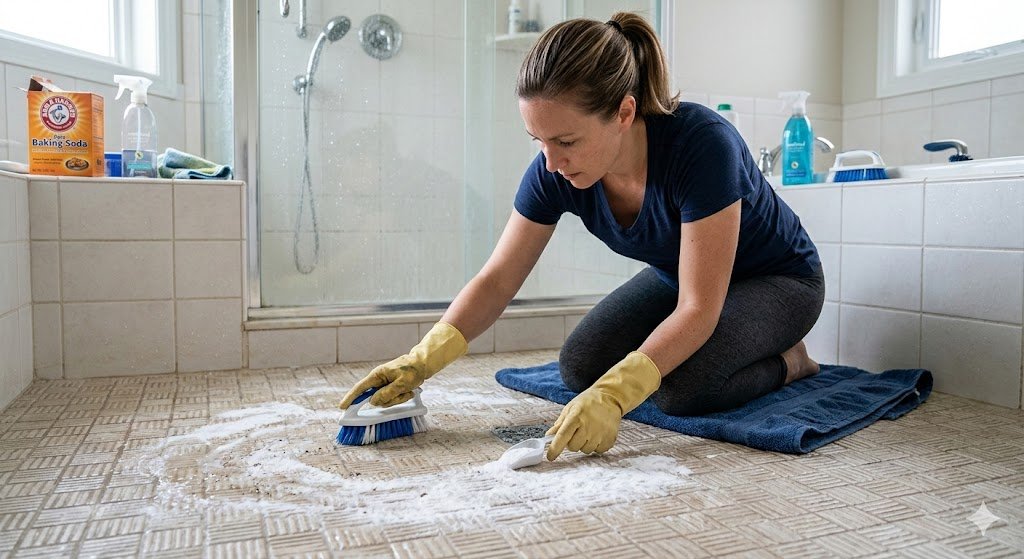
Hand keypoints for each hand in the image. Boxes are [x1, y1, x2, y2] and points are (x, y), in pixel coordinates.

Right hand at [338, 322, 466, 408]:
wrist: (422, 365)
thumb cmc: (413, 371)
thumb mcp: (401, 383)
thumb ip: (387, 393)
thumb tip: (373, 402)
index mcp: (377, 375)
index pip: (360, 388)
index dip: (351, 398)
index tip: (342, 407)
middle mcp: (378, 380)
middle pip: (375, 399)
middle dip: (389, 400)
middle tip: (403, 393)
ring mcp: (384, 385)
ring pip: (385, 401)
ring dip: (398, 399)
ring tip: (407, 390)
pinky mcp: (390, 388)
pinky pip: (392, 399)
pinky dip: (401, 398)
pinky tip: (408, 390)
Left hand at [546, 351, 661, 460]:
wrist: (610, 398)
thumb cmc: (588, 403)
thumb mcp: (571, 408)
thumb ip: (560, 424)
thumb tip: (549, 437)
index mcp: (576, 416)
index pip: (562, 436)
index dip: (555, 448)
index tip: (550, 456)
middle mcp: (588, 426)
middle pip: (573, 447)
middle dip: (572, 442)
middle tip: (577, 431)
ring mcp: (600, 434)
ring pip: (585, 450)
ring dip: (584, 444)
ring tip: (589, 430)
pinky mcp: (610, 439)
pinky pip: (597, 451)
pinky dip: (595, 445)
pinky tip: (598, 433)